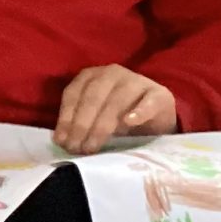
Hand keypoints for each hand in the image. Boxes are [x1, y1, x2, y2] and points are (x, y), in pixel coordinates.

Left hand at [54, 65, 176, 154]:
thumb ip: (78, 123)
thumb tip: (61, 141)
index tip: (62, 141)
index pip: (73, 94)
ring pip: (116, 102)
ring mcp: (137, 81)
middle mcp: (111, 73)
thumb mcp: (95, 115)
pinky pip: (148, 102)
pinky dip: (138, 112)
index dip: (66, 119)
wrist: (157, 115)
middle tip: (76, 148)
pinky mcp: (159, 94)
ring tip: (93, 146)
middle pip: (92, 98)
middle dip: (81, 125)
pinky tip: (129, 123)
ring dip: (102, 126)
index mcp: (91, 76)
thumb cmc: (119, 116)